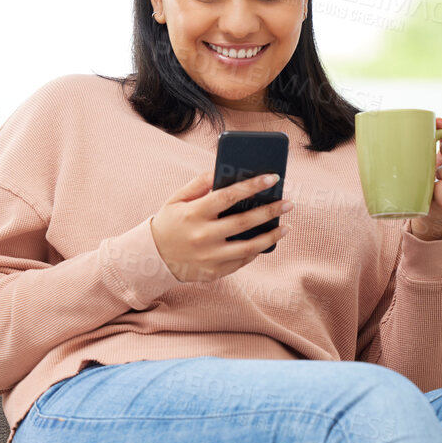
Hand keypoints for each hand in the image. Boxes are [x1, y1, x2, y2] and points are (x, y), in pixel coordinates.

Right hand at [150, 170, 287, 282]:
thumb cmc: (169, 223)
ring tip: (287, 226)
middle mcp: (203, 236)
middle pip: (244, 222)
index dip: (252, 186)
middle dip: (270, 211)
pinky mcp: (214, 272)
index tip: (272, 178)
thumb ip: (199, 184)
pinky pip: (242, 261)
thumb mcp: (176, 199)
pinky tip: (268, 239)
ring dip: (271, 235)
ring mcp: (210, 257)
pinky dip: (257, 250)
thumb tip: (222, 171)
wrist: (153, 258)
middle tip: (288, 202)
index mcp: (194, 214)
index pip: (228, 196)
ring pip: (249, 247)